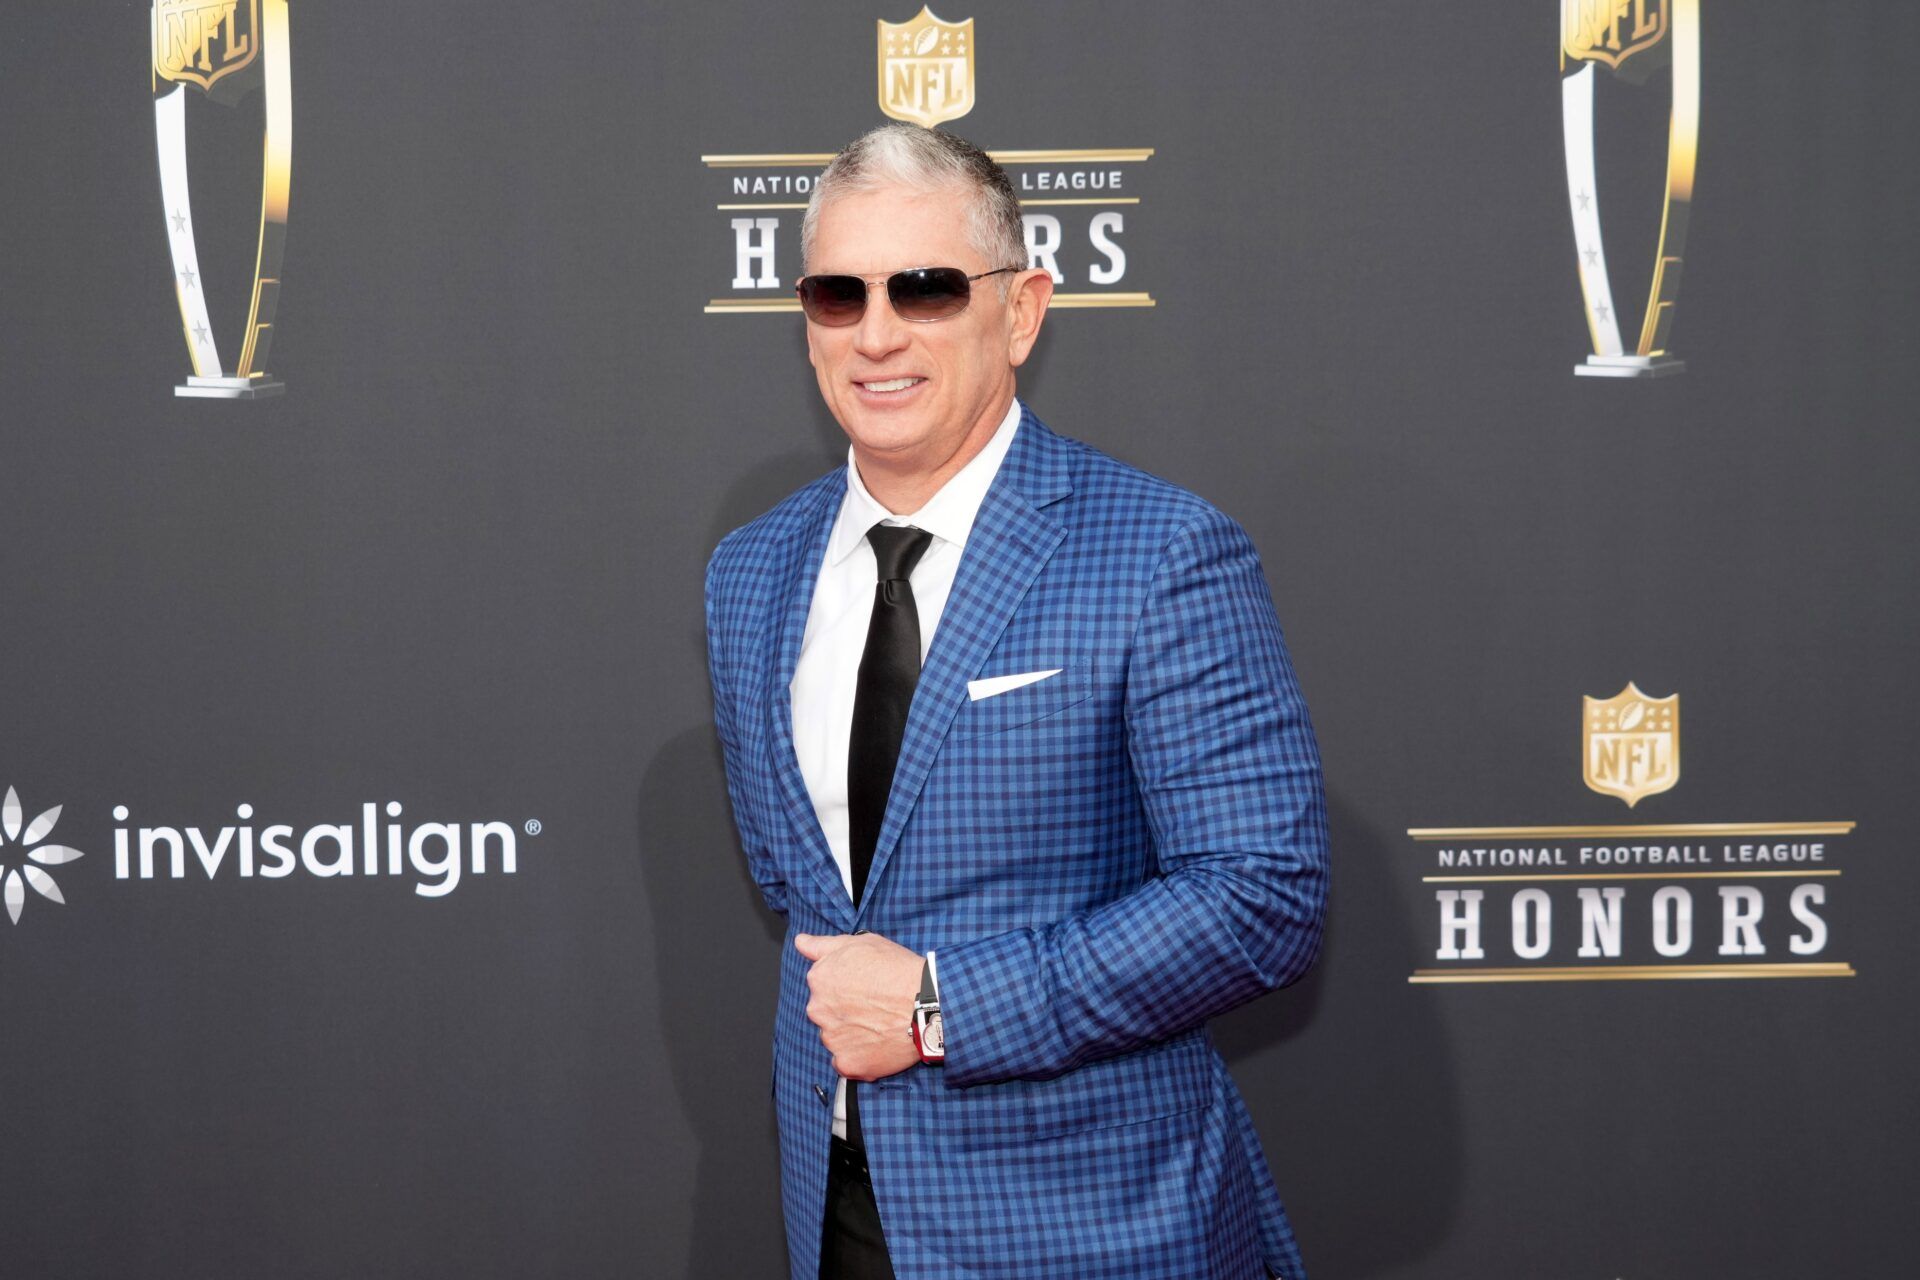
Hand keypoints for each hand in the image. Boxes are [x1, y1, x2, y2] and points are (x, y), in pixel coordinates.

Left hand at [793, 931, 924, 1080]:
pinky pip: (846, 1064)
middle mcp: (818, 1009)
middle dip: (845, 1012)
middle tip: (874, 1007)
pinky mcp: (847, 1064)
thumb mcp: (860, 943)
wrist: (926, 1003)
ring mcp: (831, 1039)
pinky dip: (858, 1058)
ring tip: (880, 1026)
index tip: (864, 988)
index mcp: (819, 979)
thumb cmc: (898, 970)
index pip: (821, 987)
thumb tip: (801, 942)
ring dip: (852, 1035)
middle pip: (826, 1014)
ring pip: (836, 1039)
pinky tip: (877, 1045)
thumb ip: (823, 945)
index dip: (845, 987)